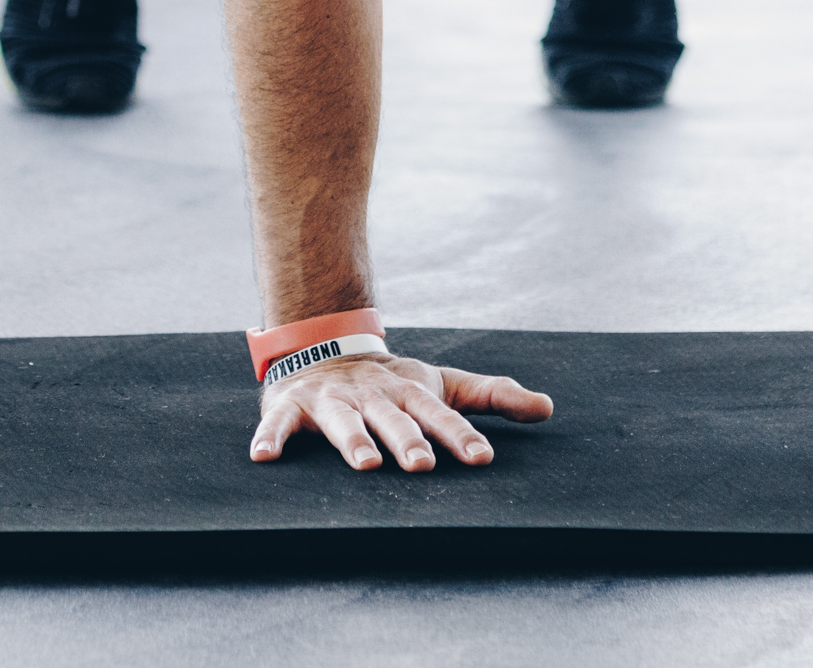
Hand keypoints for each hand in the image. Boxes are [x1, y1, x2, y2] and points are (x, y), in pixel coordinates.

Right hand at [250, 352, 554, 470]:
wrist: (325, 347)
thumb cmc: (393, 381)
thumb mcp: (442, 382)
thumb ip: (492, 397)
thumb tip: (548, 409)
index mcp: (410, 392)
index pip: (441, 414)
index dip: (461, 435)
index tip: (482, 458)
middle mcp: (373, 395)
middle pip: (394, 420)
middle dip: (408, 441)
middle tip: (423, 465)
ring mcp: (333, 400)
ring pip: (344, 422)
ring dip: (354, 442)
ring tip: (366, 465)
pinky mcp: (293, 406)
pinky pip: (280, 423)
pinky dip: (271, 437)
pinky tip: (264, 457)